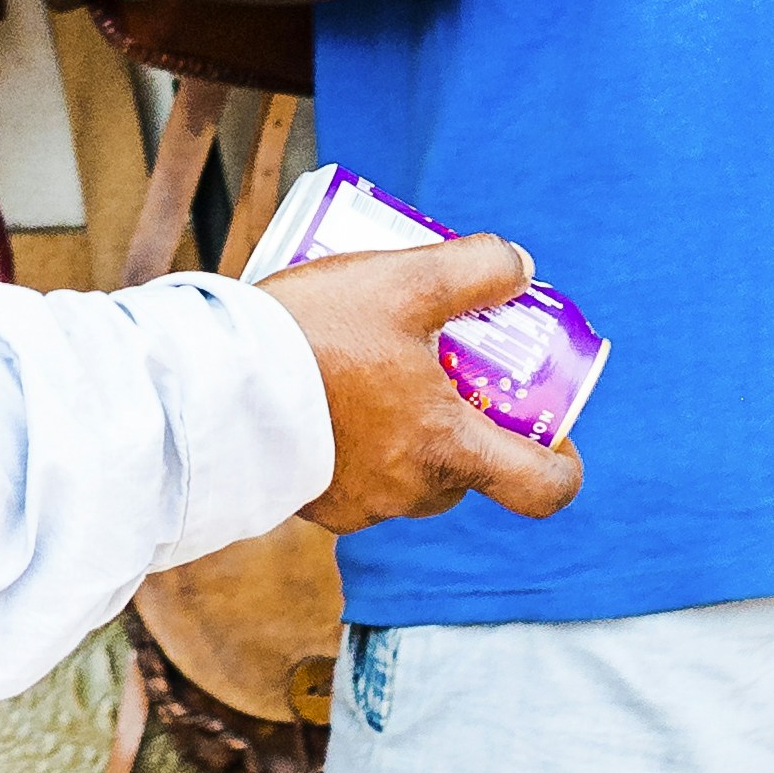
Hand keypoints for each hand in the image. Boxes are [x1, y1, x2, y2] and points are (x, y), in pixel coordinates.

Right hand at [258, 226, 588, 535]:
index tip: (553, 433)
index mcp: (447, 447)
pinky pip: (357, 478)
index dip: (561, 464)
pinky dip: (358, 444)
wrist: (212, 387)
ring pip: (411, 472)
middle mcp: (411, 490)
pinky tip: (328, 395)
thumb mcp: (402, 282)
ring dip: (408, 431)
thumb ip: (473, 269)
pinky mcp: (314, 505)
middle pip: (469, 470)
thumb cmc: (313, 337)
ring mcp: (361, 505)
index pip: (540, 489)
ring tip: (377, 369)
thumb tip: (522, 268)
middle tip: (446, 369)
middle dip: (466, 422)